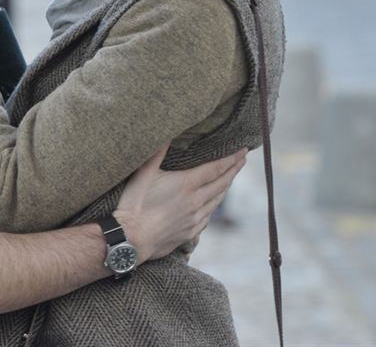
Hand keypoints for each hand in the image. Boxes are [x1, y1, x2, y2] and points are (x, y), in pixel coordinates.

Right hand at [114, 147, 246, 264]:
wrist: (132, 239)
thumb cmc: (134, 205)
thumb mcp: (143, 174)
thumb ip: (156, 153)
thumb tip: (166, 135)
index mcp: (186, 184)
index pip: (216, 168)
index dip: (231, 159)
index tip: (243, 151)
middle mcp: (195, 201)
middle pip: (222, 183)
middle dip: (234, 170)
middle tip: (242, 159)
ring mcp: (194, 219)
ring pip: (217, 201)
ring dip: (226, 188)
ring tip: (230, 179)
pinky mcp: (190, 233)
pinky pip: (208, 217)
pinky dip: (214, 207)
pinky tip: (212, 205)